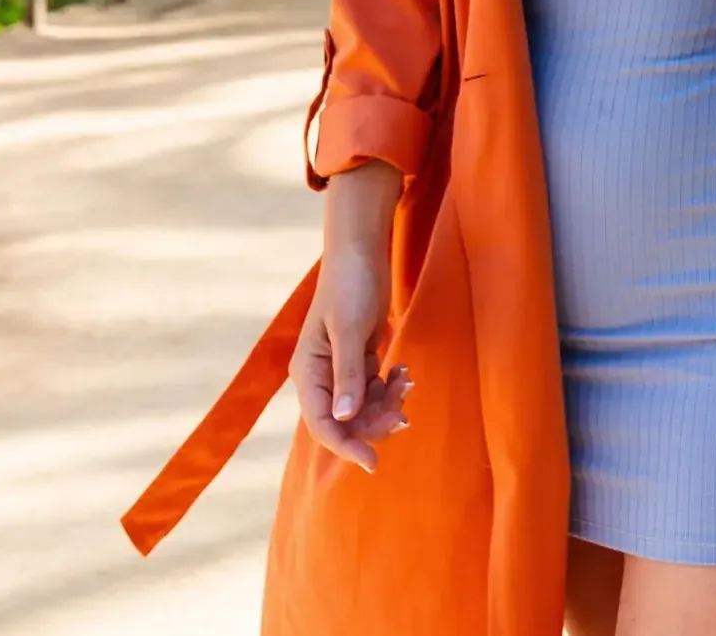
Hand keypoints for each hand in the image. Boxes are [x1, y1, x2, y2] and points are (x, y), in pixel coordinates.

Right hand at [293, 160, 414, 470]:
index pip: (323, 424)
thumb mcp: (349, 329)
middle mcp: (320, 377)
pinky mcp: (357, 360)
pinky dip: (390, 387)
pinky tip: (404, 373)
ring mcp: (339, 370)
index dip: (346, 446)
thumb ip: (347, 375)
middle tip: (405, 414)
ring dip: (387, 403)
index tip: (374, 463)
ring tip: (408, 381)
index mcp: (307, 372)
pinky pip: (373, 389)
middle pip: (345, 422)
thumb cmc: (351, 286)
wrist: (362, 251)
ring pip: (363, 408)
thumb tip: (344, 418)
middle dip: (374, 423)